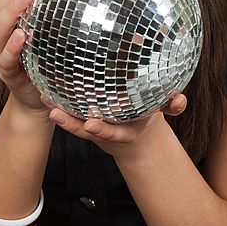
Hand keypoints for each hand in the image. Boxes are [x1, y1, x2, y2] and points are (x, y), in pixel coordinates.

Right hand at [0, 0, 48, 116]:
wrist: (38, 95)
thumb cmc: (44, 52)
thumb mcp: (48, 23)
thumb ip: (50, 0)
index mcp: (6, 14)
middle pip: (0, 2)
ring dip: (12, 10)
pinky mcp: (6, 72)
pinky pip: (5, 58)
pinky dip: (12, 46)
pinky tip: (23, 35)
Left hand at [40, 92, 186, 160]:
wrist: (137, 132)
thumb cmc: (148, 114)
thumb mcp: (161, 110)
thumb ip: (171, 105)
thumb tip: (181, 100)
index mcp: (124, 130)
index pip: (113, 133)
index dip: (102, 130)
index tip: (92, 124)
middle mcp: (106, 130)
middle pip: (85, 130)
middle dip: (71, 124)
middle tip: (57, 114)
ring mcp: (94, 125)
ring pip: (74, 123)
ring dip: (60, 113)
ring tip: (46, 101)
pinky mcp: (85, 118)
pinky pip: (70, 113)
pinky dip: (58, 105)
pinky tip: (45, 92)